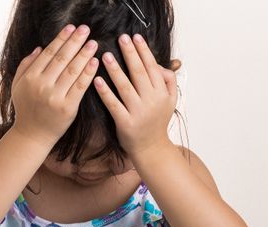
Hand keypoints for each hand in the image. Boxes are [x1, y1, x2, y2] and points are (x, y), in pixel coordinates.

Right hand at [11, 24, 98, 147]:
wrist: (32, 135)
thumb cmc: (26, 109)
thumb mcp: (18, 86)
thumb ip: (26, 66)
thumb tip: (39, 48)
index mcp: (30, 77)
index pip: (48, 53)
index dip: (61, 39)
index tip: (71, 28)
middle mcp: (42, 85)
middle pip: (62, 59)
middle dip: (75, 42)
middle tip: (86, 30)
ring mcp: (55, 97)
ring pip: (72, 71)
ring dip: (84, 54)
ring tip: (93, 43)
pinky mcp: (68, 108)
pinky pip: (80, 87)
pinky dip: (88, 73)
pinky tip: (95, 62)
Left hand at [93, 33, 177, 157]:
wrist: (152, 148)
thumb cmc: (157, 121)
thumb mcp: (170, 101)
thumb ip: (168, 81)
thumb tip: (159, 64)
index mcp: (162, 93)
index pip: (152, 67)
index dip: (143, 51)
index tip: (135, 37)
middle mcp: (151, 101)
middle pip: (139, 73)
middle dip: (130, 54)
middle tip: (121, 38)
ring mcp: (138, 112)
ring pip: (125, 87)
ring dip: (115, 69)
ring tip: (105, 55)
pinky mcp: (125, 123)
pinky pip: (113, 104)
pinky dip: (105, 92)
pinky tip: (97, 80)